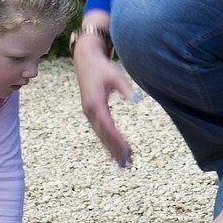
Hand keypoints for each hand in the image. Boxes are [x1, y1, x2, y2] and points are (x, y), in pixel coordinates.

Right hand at [72, 29, 134, 166]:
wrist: (85, 59)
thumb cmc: (102, 67)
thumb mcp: (115, 75)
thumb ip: (126, 88)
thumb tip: (137, 100)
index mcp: (95, 103)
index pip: (108, 126)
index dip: (117, 139)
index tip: (127, 150)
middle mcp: (90, 111)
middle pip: (103, 135)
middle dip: (115, 149)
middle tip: (127, 163)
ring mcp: (89, 112)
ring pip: (101, 135)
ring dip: (111, 149)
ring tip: (123, 163)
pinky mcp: (91, 112)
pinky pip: (100, 130)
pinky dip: (107, 141)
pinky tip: (115, 150)